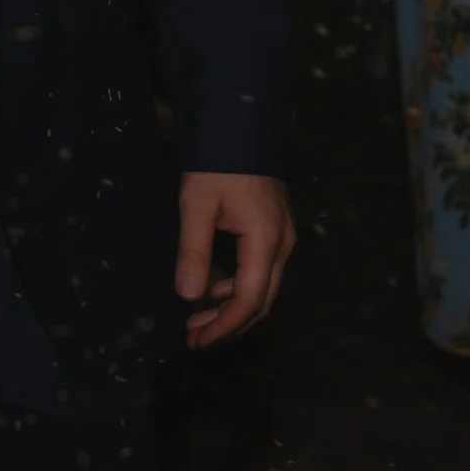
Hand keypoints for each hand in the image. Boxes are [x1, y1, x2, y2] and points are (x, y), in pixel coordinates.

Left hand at [176, 171, 295, 347]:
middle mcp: (281, 244)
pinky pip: (260, 271)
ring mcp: (281, 238)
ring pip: (261, 287)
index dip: (224, 325)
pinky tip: (211, 290)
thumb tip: (188, 296)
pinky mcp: (273, 231)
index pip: (249, 299)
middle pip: (260, 300)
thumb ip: (194, 251)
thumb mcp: (196, 206)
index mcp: (265, 240)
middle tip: (194, 338)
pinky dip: (236, 286)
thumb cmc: (217, 164)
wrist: (239, 130)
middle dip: (227, 323)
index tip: (199, 340)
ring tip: (196, 319)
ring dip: (231, 307)